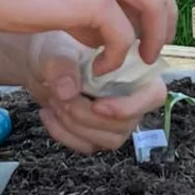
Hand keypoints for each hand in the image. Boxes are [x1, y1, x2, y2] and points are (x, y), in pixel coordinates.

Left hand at [23, 32, 166, 153]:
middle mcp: (133, 98)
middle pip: (127, 124)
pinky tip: (47, 112)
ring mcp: (117, 121)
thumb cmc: (57, 49)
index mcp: (136, 70)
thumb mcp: (56, 50)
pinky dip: (62, 133)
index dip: (130, 106)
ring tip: (54, 101)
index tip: (97, 104)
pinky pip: (87, 146)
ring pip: (108, 140)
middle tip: (61, 97)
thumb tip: (67, 91)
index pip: (154, 95)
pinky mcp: (98, 135)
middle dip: (89, 115)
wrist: (41, 66)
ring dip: (75, 125)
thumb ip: (62, 66)